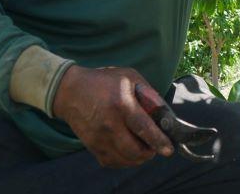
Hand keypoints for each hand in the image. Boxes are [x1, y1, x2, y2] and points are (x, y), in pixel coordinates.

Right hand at [52, 65, 173, 167]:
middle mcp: (109, 124)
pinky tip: (129, 151)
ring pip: (124, 159)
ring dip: (139, 158)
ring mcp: (99, 138)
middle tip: (156, 147)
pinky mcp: (92, 146)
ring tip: (144, 148)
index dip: (158, 141)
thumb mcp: (130, 77)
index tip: (169, 149)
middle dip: (150, 152)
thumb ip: (149, 94)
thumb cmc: (104, 81)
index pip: (143, 128)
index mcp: (121, 104)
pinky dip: (124, 160)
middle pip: (135, 150)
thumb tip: (164, 113)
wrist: (70, 91)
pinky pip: (112, 162)